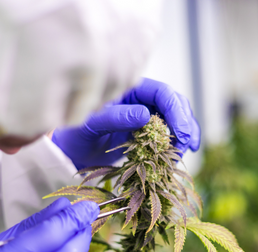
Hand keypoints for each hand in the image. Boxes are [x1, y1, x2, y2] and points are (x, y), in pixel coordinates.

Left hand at [52, 78, 200, 168]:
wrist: (71, 154)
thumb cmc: (75, 136)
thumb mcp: (90, 126)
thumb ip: (114, 118)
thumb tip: (146, 115)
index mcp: (128, 89)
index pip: (161, 92)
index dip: (176, 111)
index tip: (181, 133)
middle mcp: (140, 99)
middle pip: (174, 103)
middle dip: (184, 123)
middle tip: (186, 145)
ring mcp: (146, 115)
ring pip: (176, 118)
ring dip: (185, 134)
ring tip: (184, 153)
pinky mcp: (147, 132)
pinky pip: (168, 134)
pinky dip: (177, 144)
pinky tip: (180, 156)